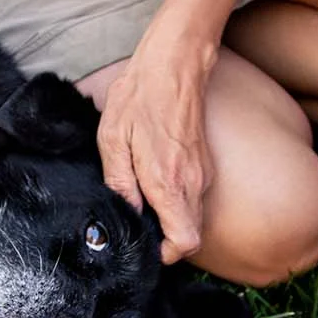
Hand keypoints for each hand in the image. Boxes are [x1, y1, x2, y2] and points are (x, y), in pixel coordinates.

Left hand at [96, 41, 217, 264]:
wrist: (174, 65)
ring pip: (191, 216)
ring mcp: (203, 173)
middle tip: (136, 220)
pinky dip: (176, 200)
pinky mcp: (204, 164)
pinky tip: (152, 179)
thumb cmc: (140, 97)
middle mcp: (193, 183)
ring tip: (141, 196)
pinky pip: (193, 197)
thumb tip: (125, 214)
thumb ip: (119, 183)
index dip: (165, 252)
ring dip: (169, 218)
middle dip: (164, 237)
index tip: (143, 242)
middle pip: (190, 235)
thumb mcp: (113, 139)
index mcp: (168, 182)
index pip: (185, 242)